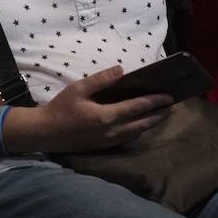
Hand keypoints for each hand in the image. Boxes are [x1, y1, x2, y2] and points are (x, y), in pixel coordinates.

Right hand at [17, 66, 172, 152]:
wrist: (45, 133)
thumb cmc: (60, 108)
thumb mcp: (78, 88)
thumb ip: (101, 79)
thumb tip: (121, 70)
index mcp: (106, 116)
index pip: (138, 107)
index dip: (155, 101)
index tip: (169, 96)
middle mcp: (111, 131)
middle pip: (143, 124)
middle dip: (159, 115)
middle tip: (172, 107)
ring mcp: (108, 141)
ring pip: (136, 133)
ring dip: (150, 124)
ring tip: (160, 116)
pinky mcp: (103, 146)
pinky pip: (127, 139)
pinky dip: (138, 131)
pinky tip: (140, 126)